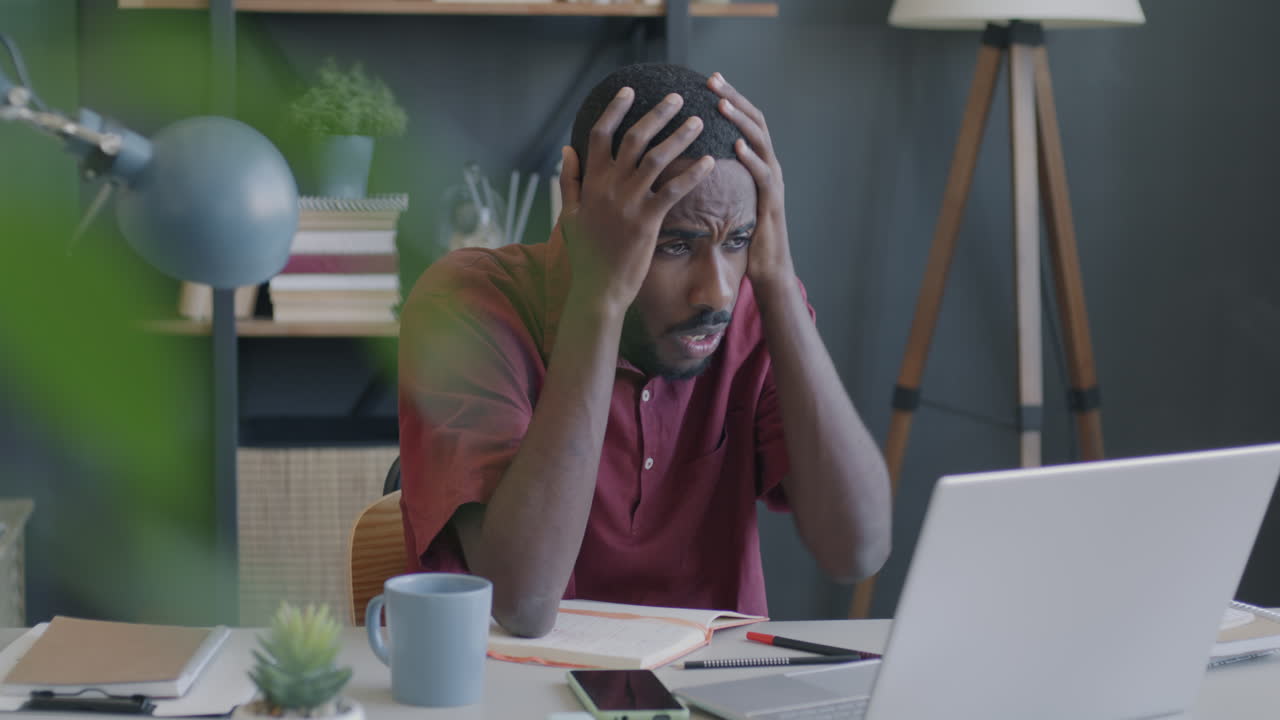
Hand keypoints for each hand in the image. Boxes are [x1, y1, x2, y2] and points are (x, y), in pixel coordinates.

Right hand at [558, 88, 715, 313]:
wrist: (598, 288)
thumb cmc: (585, 254)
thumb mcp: (568, 214)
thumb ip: (569, 181)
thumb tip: (566, 150)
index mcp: (590, 182)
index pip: (599, 135)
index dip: (614, 110)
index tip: (628, 91)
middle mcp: (609, 187)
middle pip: (633, 139)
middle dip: (656, 115)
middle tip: (676, 97)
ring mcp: (629, 203)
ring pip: (656, 159)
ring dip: (680, 137)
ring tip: (699, 122)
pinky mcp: (647, 222)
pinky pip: (674, 191)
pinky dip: (692, 175)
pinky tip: (709, 162)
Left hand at [708, 72, 794, 290]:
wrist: (767, 269)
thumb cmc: (742, 236)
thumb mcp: (725, 199)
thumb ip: (715, 178)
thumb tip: (686, 162)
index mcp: (755, 163)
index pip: (743, 121)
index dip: (728, 98)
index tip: (708, 79)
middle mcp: (768, 166)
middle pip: (754, 121)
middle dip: (733, 98)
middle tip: (713, 79)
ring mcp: (773, 182)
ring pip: (760, 142)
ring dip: (741, 121)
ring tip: (722, 105)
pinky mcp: (773, 202)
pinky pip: (764, 175)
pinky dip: (752, 158)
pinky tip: (738, 146)